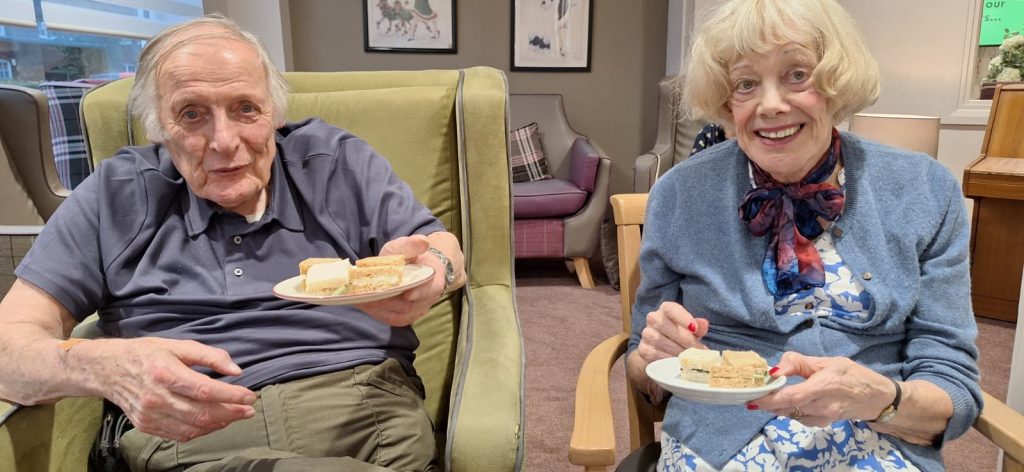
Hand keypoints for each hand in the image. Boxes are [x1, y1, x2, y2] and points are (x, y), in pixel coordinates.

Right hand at [87, 337, 255, 441]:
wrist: (108, 370)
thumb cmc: (146, 354)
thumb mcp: (177, 345)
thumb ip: (209, 356)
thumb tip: (236, 371)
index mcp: (164, 373)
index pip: (204, 390)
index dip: (231, 396)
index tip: (250, 396)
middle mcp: (155, 397)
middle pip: (200, 413)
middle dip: (231, 413)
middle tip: (249, 409)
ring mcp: (149, 415)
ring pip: (193, 428)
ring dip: (219, 424)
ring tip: (235, 415)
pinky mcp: (146, 426)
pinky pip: (180, 434)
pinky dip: (202, 430)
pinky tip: (214, 421)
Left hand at [355, 235, 444, 326]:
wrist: (417, 269)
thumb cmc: (411, 257)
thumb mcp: (408, 246)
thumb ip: (412, 244)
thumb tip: (422, 241)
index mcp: (433, 279)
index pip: (430, 289)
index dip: (420, 292)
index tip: (408, 294)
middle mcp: (427, 300)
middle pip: (408, 305)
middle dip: (387, 301)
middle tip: (367, 294)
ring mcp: (416, 312)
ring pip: (398, 315)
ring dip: (377, 308)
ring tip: (359, 299)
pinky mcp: (404, 318)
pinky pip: (390, 318)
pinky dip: (375, 312)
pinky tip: (361, 303)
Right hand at [628, 302, 708, 403]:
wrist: (661, 349)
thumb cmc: (679, 335)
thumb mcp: (691, 330)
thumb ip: (698, 326)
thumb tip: (703, 324)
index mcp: (666, 309)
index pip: (671, 309)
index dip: (683, 318)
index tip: (694, 329)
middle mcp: (653, 318)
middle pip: (667, 327)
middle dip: (686, 340)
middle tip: (699, 350)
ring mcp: (646, 334)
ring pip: (663, 342)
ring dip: (679, 352)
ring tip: (691, 358)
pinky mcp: (643, 349)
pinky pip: (657, 355)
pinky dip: (669, 360)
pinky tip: (678, 362)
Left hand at [747, 352, 894, 426]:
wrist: (875, 397)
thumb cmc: (851, 375)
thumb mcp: (826, 361)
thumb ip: (798, 363)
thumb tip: (773, 370)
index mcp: (824, 386)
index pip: (792, 396)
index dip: (769, 399)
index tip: (752, 396)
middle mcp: (823, 406)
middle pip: (786, 407)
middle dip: (767, 401)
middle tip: (752, 393)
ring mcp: (823, 418)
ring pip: (789, 413)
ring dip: (776, 405)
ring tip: (769, 394)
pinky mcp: (822, 424)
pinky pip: (797, 417)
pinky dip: (788, 409)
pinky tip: (788, 400)